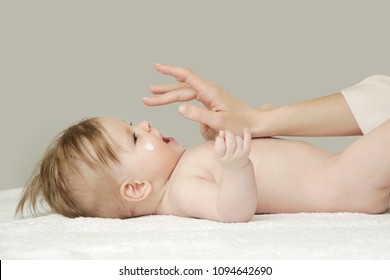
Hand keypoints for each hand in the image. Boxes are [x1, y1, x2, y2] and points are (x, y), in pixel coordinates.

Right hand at [144, 64, 258, 139]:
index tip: (157, 67)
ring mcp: (210, 94)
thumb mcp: (218, 123)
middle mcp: (209, 90)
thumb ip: (198, 115)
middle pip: (181, 88)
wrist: (254, 123)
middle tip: (146, 97)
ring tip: (153, 92)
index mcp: (210, 92)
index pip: (187, 77)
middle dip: (163, 92)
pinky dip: (180, 94)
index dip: (171, 71)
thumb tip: (179, 108)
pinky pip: (191, 95)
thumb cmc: (239, 124)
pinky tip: (173, 92)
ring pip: (185, 91)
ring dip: (169, 93)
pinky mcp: (211, 100)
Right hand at [214, 128, 250, 168]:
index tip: (220, 137)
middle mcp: (231, 157)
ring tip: (233, 140)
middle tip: (227, 133)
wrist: (237, 167)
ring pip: (238, 139)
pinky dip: (247, 134)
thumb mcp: (218, 152)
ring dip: (235, 136)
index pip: (220, 147)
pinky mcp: (247, 151)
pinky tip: (245, 129)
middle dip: (228, 134)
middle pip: (230, 141)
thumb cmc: (225, 157)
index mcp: (221, 157)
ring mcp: (240, 154)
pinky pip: (248, 141)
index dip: (220, 139)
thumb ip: (218, 142)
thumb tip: (222, 131)